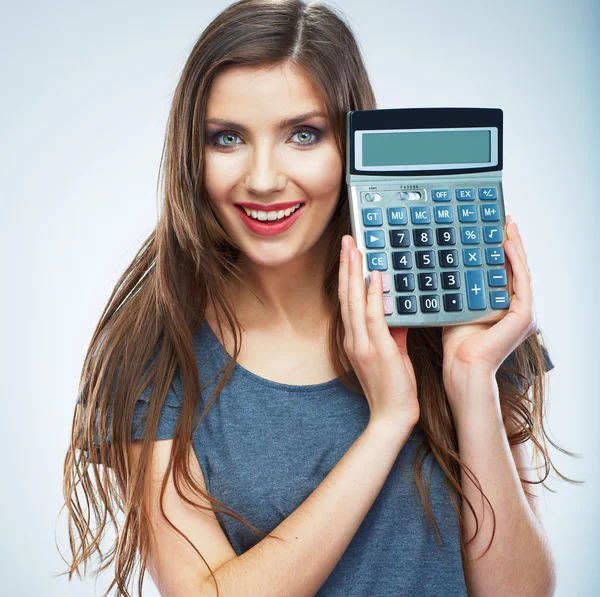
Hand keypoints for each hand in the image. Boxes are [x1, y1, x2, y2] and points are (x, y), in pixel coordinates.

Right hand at [338, 235, 419, 429]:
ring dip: (354, 273)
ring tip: (355, 248)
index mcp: (355, 340)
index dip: (347, 276)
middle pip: (345, 296)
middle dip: (347, 266)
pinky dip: (372, 295)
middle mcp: (353, 339)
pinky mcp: (377, 350)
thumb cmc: (393, 387)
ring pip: (354, 302)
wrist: (392, 417)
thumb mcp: (393, 354)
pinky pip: (373, 318)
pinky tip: (374, 277)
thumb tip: (398, 311)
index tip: (351, 254)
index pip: (348, 302)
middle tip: (348, 240)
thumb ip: (393, 331)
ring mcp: (362, 344)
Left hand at [441, 215, 537, 405]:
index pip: (505, 273)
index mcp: (504, 307)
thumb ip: (459, 290)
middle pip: (516, 268)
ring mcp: (524, 312)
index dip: (501, 250)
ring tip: (507, 224)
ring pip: (522, 270)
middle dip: (511, 242)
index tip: (493, 229)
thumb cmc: (457, 344)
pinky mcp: (524, 315)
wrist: (462, 367)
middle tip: (503, 219)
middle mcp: (518, 308)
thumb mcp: (457, 307)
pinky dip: (515, 261)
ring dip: (515, 245)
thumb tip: (443, 267)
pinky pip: (521, 281)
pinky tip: (505, 244)